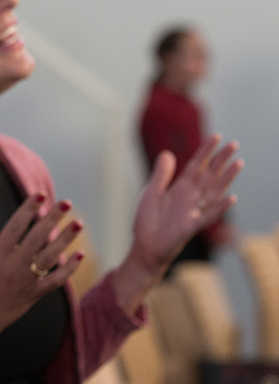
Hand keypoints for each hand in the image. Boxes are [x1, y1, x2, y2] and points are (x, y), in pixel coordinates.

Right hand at [0, 194, 84, 383]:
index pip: (16, 226)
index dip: (28, 209)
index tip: (40, 195)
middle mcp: (13, 266)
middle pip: (38, 237)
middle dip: (53, 218)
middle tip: (66, 202)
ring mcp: (26, 281)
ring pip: (51, 256)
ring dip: (66, 239)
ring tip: (78, 223)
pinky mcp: (34, 294)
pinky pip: (56, 280)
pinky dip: (69, 269)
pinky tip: (79, 255)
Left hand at [132, 136, 240, 269]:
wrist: (144, 246)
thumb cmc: (148, 221)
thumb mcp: (151, 193)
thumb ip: (161, 175)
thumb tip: (167, 152)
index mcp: (179, 189)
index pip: (195, 166)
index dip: (205, 152)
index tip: (217, 136)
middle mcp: (189, 198)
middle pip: (208, 175)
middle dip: (220, 159)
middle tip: (234, 144)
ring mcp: (192, 211)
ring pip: (213, 192)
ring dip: (226, 178)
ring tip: (238, 163)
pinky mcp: (190, 226)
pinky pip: (208, 216)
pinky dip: (220, 208)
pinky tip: (232, 198)